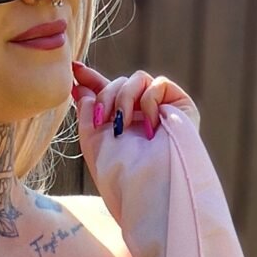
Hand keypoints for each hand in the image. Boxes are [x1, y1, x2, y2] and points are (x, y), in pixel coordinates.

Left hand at [70, 58, 197, 170]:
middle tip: (100, 118)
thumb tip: (82, 89)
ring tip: (123, 126)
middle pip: (118, 83)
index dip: (92, 80)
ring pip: (136, 79)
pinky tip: (151, 127)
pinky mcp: (181, 107)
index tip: (75, 69)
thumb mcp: (93, 141)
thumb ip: (87, 113)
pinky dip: (149, 101)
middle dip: (105, 95)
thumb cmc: (120, 173)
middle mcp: (142, 117)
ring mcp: (162, 111)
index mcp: (123, 127)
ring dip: (123, 98)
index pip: (108, 95)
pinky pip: (158, 84)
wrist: (148, 186)